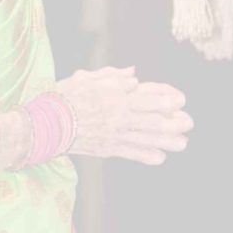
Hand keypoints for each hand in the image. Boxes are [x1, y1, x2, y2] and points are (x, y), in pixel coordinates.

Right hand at [54, 67, 193, 165]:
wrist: (43, 124)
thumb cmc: (64, 96)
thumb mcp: (87, 78)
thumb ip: (113, 76)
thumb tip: (134, 74)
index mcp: (114, 96)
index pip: (148, 97)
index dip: (168, 99)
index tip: (181, 100)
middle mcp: (117, 115)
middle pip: (153, 120)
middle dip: (174, 122)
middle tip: (189, 123)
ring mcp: (113, 134)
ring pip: (146, 139)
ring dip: (167, 142)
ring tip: (183, 143)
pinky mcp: (106, 149)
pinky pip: (131, 153)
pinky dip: (146, 156)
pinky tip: (161, 158)